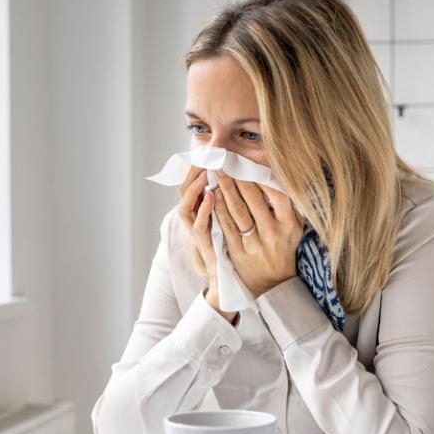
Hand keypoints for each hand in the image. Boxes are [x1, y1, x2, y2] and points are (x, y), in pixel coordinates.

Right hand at [176, 165, 236, 322]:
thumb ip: (236, 201)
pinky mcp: (203, 246)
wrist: (233, 281)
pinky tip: (211, 196)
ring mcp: (196, 234)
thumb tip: (249, 176)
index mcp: (201, 213)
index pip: (192, 185)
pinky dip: (203, 210)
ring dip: (194, 188)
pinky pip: (198, 226)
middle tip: (204, 155)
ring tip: (205, 171)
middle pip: (185, 191)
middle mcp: (194, 221)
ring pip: (186, 206)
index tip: (207, 152)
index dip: (196, 168)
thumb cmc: (236, 250)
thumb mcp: (234, 221)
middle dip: (193, 172)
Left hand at [212, 169, 303, 297]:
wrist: (272, 283)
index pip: (277, 194)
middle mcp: (273, 234)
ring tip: (217, 172)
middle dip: (238, 178)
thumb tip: (278, 176)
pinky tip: (212, 195)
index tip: (250, 163)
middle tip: (226, 161)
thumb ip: (289, 205)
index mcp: (290, 225)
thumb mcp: (295, 228)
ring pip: (237, 210)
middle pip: (253, 199)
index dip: (262, 177)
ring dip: (225, 189)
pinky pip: (226, 225)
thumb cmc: (283, 248)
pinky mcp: (237, 252)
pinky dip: (218, 208)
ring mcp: (254, 244)